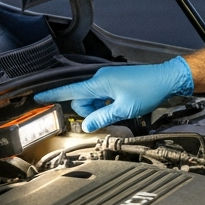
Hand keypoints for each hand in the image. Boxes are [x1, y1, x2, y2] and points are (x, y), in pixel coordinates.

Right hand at [34, 57, 193, 131]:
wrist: (166, 79)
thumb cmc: (148, 90)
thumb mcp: (123, 109)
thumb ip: (102, 118)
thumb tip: (87, 126)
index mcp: (99, 82)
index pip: (70, 90)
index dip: (53, 95)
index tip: (38, 97)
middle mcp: (101, 78)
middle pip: (82, 99)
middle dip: (89, 111)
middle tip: (107, 116)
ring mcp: (109, 80)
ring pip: (93, 100)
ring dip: (99, 109)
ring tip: (118, 110)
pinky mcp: (116, 82)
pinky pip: (103, 96)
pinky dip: (107, 104)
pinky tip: (119, 107)